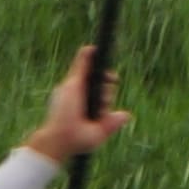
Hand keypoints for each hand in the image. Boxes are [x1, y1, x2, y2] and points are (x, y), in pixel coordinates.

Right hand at [29, 47, 128, 163]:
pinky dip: (86, 55)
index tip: (112, 92)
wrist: (62, 138)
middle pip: (101, 84)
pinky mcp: (73, 82)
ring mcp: (76, 87)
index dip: (107, 93)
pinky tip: (93, 48)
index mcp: (87, 106)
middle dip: (107, 91)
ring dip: (101, 77)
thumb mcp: (99, 133)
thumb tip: (127, 114)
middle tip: (101, 105)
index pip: (102, 94)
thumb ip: (111, 123)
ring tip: (101, 91)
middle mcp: (81, 95)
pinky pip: (81, 65)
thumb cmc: (77, 140)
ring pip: (93, 74)